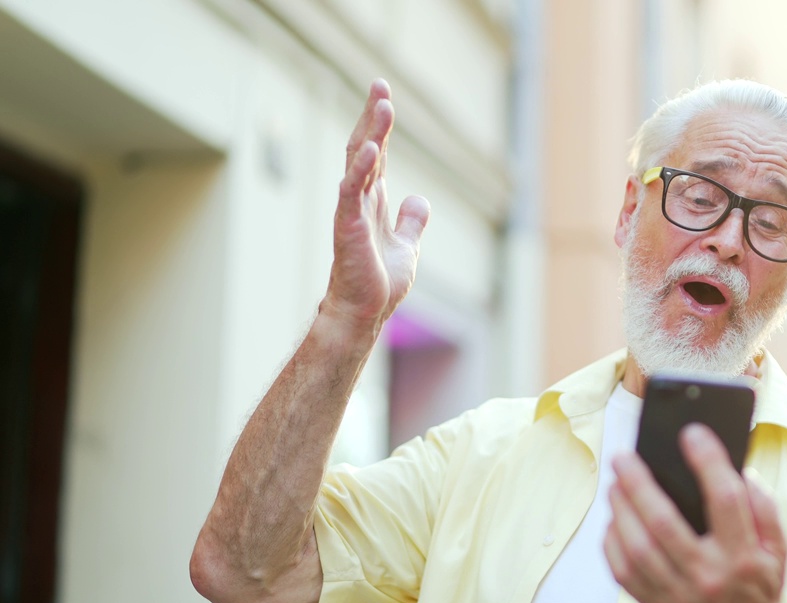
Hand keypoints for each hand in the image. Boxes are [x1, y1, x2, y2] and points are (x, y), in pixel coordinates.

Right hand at [322, 79, 429, 331]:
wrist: (363, 313)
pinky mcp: (348, 228)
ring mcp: (351, 211)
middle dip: (374, 117)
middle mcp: (360, 200)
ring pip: (360, 163)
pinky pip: (352, 192)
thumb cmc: (378, 283)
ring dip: (372, 133)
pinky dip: (361, 169)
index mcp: (374, 201)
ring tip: (383, 105)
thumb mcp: (406, 247)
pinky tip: (372, 148)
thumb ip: (411, 222)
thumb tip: (419, 200)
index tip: (384, 95)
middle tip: (380, 85)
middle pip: (366, 148)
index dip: (382, 125)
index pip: (379, 154)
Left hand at [605, 424, 786, 602]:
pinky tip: (613, 522)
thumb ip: (764, 510)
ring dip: (620, 510)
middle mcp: (708, 577)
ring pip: (637, 547)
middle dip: (639, 484)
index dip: (708, 461)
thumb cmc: (758, 595)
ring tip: (615, 484)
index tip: (692, 434)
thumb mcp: (778, 554)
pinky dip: (612, 543)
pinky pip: (622, 573)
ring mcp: (677, 596)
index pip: (725, 499)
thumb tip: (739, 471)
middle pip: (664, 522)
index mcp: (744, 558)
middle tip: (625, 457)